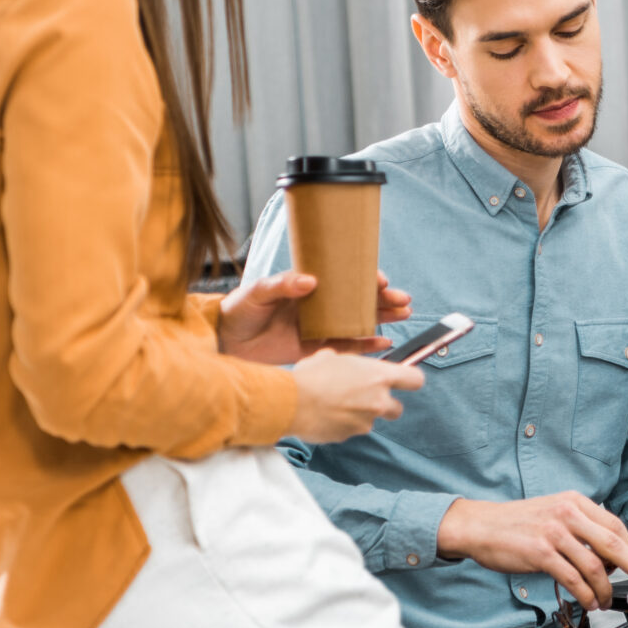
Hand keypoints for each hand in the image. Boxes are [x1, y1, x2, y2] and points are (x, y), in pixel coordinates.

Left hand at [218, 270, 412, 362]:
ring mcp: (318, 327)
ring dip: (381, 318)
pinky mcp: (315, 349)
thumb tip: (309, 280)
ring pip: (357, 321)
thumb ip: (282, 284)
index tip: (380, 281)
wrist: (224, 343)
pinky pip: (345, 348)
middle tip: (403, 300)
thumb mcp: (257, 292)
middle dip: (383, 299)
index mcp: (307, 286)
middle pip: (357, 300)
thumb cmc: (238, 311)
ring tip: (403, 314)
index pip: (342, 278)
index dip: (364, 278)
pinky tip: (383, 343)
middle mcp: (318, 305)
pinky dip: (364, 346)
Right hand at [285, 348, 422, 442]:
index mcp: (379, 376)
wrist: (290, 402)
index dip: (410, 380)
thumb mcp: (331, 357)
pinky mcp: (350, 435)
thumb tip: (343, 362)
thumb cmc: (311, 375)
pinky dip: (342, 424)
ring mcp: (365, 421)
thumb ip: (348, 362)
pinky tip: (325, 414)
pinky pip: (351, 430)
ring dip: (359, 415)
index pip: (415, 379)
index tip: (404, 380)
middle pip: (397, 408)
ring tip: (335, 404)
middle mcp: (378, 400)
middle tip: (365, 397)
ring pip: (371, 420)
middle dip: (384, 404)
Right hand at [437, 492, 627, 612]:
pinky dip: (586, 594)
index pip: (615, 525)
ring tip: (606, 601)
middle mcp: (568, 513)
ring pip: (594, 566)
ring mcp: (554, 533)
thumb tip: (608, 558)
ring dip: (605, 589)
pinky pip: (573, 579)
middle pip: (613, 544)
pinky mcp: (541, 553)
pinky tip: (589, 602)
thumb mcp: (553, 514)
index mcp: (574, 502)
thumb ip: (580, 529)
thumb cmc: (517, 524)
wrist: (481, 526)